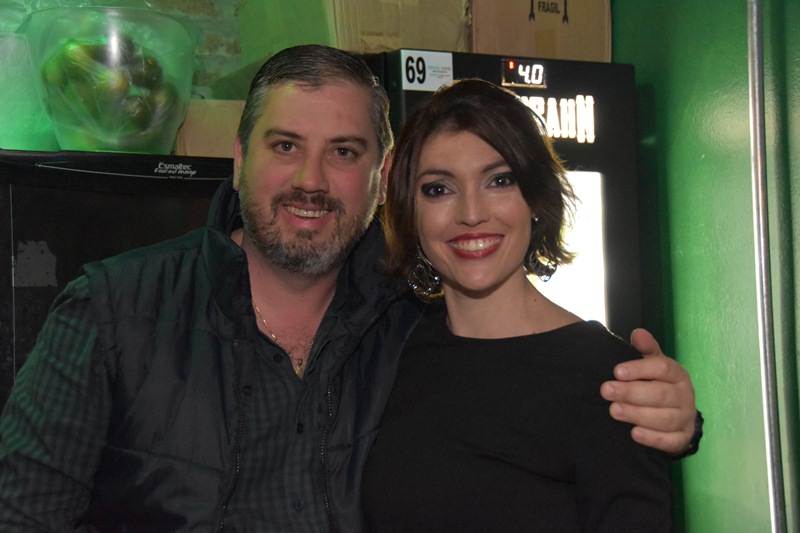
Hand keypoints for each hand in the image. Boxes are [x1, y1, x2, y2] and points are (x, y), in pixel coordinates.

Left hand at [600, 328, 696, 454]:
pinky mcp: (682, 438)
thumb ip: (646, 349)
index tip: (616, 371)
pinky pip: (670, 441)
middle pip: (661, 394)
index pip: (662, 368)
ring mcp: (685, 418)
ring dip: (638, 414)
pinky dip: (653, 438)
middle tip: (606, 391)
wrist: (677, 415)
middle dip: (631, 392)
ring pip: (665, 418)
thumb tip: (638, 333)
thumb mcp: (653, 364)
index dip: (639, 369)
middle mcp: (685, 395)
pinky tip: (634, 434)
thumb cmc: (658, 384)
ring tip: (614, 411)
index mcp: (678, 374)